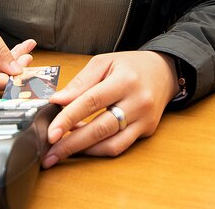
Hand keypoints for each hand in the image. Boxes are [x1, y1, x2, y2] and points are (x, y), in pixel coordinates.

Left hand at [42, 51, 178, 167]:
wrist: (164, 71)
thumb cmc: (132, 66)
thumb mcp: (105, 62)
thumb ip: (81, 82)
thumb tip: (58, 101)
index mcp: (126, 80)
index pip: (92, 102)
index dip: (68, 118)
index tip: (51, 132)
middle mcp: (138, 101)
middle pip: (101, 128)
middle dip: (71, 143)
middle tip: (49, 152)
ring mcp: (145, 118)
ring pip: (111, 144)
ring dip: (84, 150)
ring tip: (63, 150)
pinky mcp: (147, 130)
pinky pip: (120, 147)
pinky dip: (98, 150)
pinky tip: (84, 146)